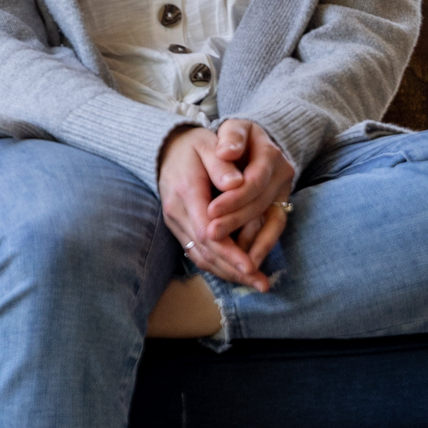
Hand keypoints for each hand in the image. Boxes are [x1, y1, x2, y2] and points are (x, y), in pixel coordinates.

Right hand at [158, 119, 293, 291]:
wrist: (167, 149)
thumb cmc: (194, 145)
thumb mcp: (209, 144)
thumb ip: (221, 165)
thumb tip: (236, 184)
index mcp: (186, 191)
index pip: (207, 230)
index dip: (229, 252)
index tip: (250, 266)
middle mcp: (176, 211)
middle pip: (205, 250)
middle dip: (233, 269)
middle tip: (261, 283)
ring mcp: (175, 221)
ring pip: (200, 256)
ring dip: (227, 272)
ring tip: (254, 282)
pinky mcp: (178, 227)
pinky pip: (197, 252)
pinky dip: (218, 265)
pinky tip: (237, 272)